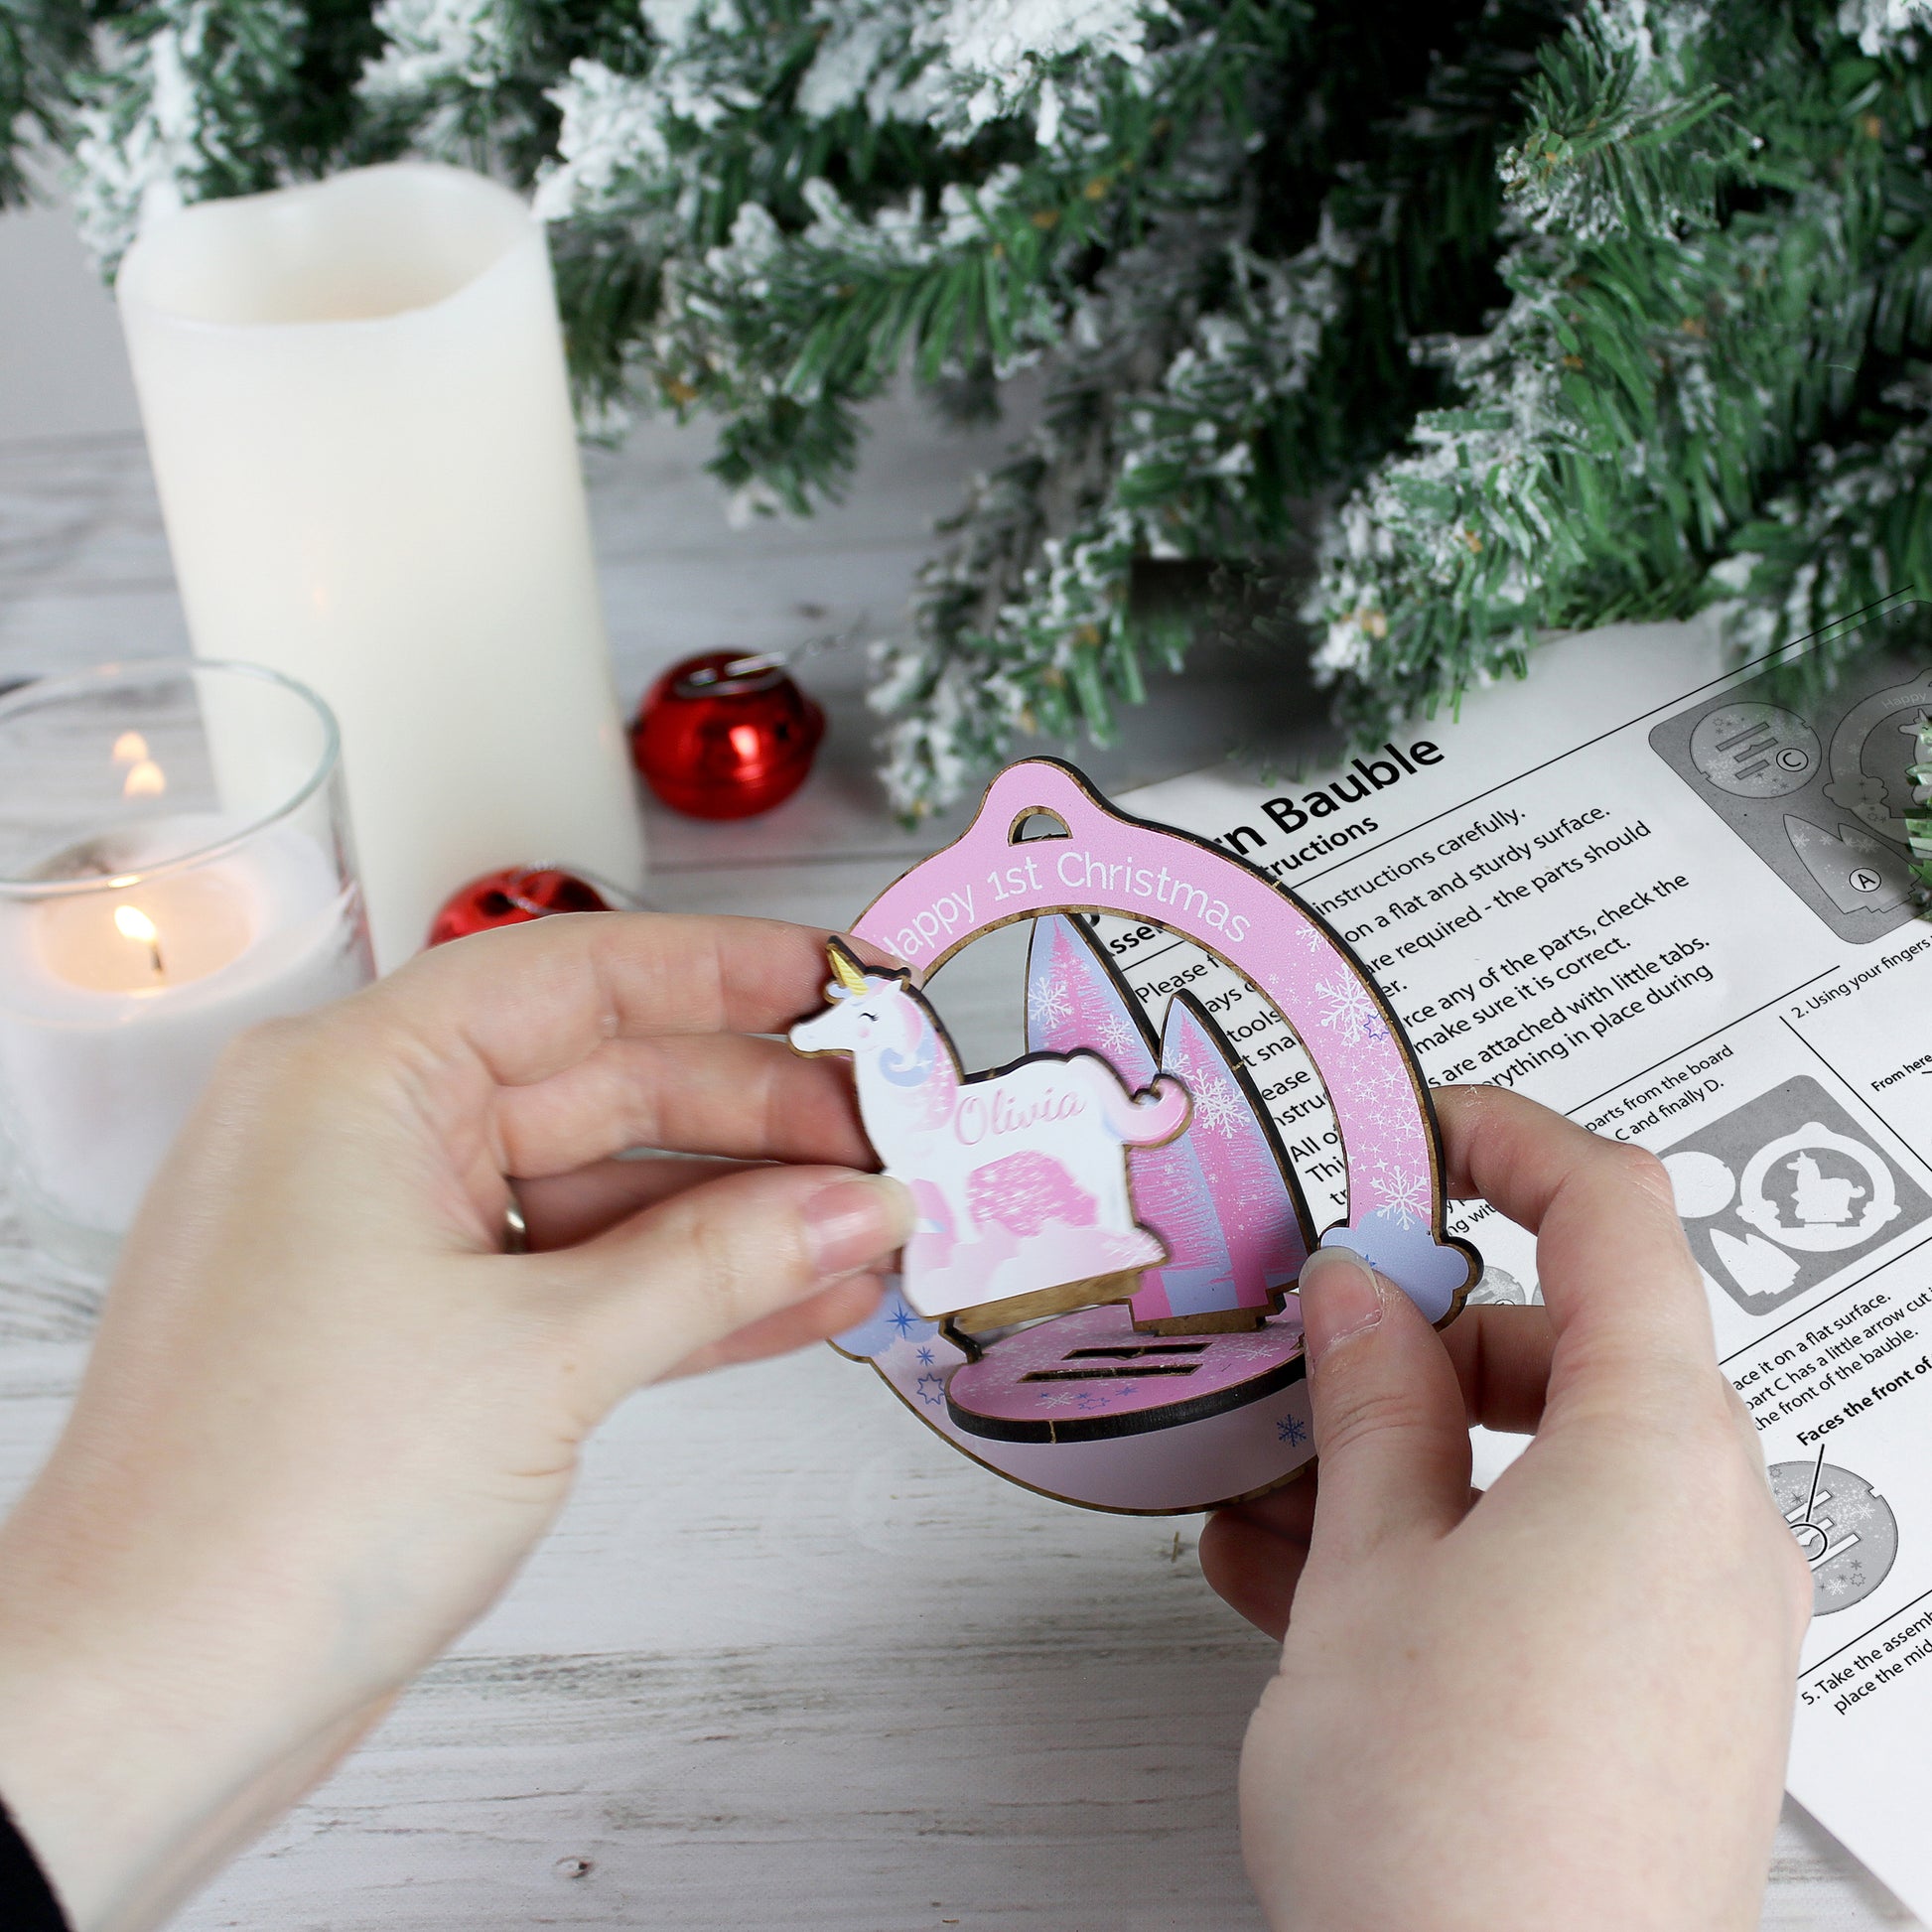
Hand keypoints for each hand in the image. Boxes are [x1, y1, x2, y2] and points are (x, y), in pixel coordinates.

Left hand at [0, 913, 908, 1931]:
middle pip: (605, 1081)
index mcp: (356, 1082)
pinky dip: (685, 1289)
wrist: (151, 1700)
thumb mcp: (544, 1359)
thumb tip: (856, 1208)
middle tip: (890, 1142)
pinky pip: (578, 1274)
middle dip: (760, 1118)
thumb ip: (719, 1266)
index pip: (573, 976)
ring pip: (604, 1187)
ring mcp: (393, 1238)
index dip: (724, 969)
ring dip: (741, 1215)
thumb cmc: (280, 1511)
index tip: (841, 979)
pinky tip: (804, 1297)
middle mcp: (367, 1136)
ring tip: (875, 1228)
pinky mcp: (422, 1332)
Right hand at [1202, 1086, 1808, 1931]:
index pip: (1617, 1212)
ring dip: (1413, 1452)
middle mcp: (1711, 1525)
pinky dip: (1449, 1541)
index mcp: (1661, 1452)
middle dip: (1429, 1335)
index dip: (1511, 1141)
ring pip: (1553, 1463)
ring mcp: (1694, 1622)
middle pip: (1579, 1343)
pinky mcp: (1661, 1701)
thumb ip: (1371, 1406)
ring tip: (1276, 1485)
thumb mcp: (1369, 1574)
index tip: (1419, 1132)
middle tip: (1310, 1346)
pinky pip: (1557, 1563)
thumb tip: (1363, 1301)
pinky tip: (1315, 1580)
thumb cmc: (1462, 1842)